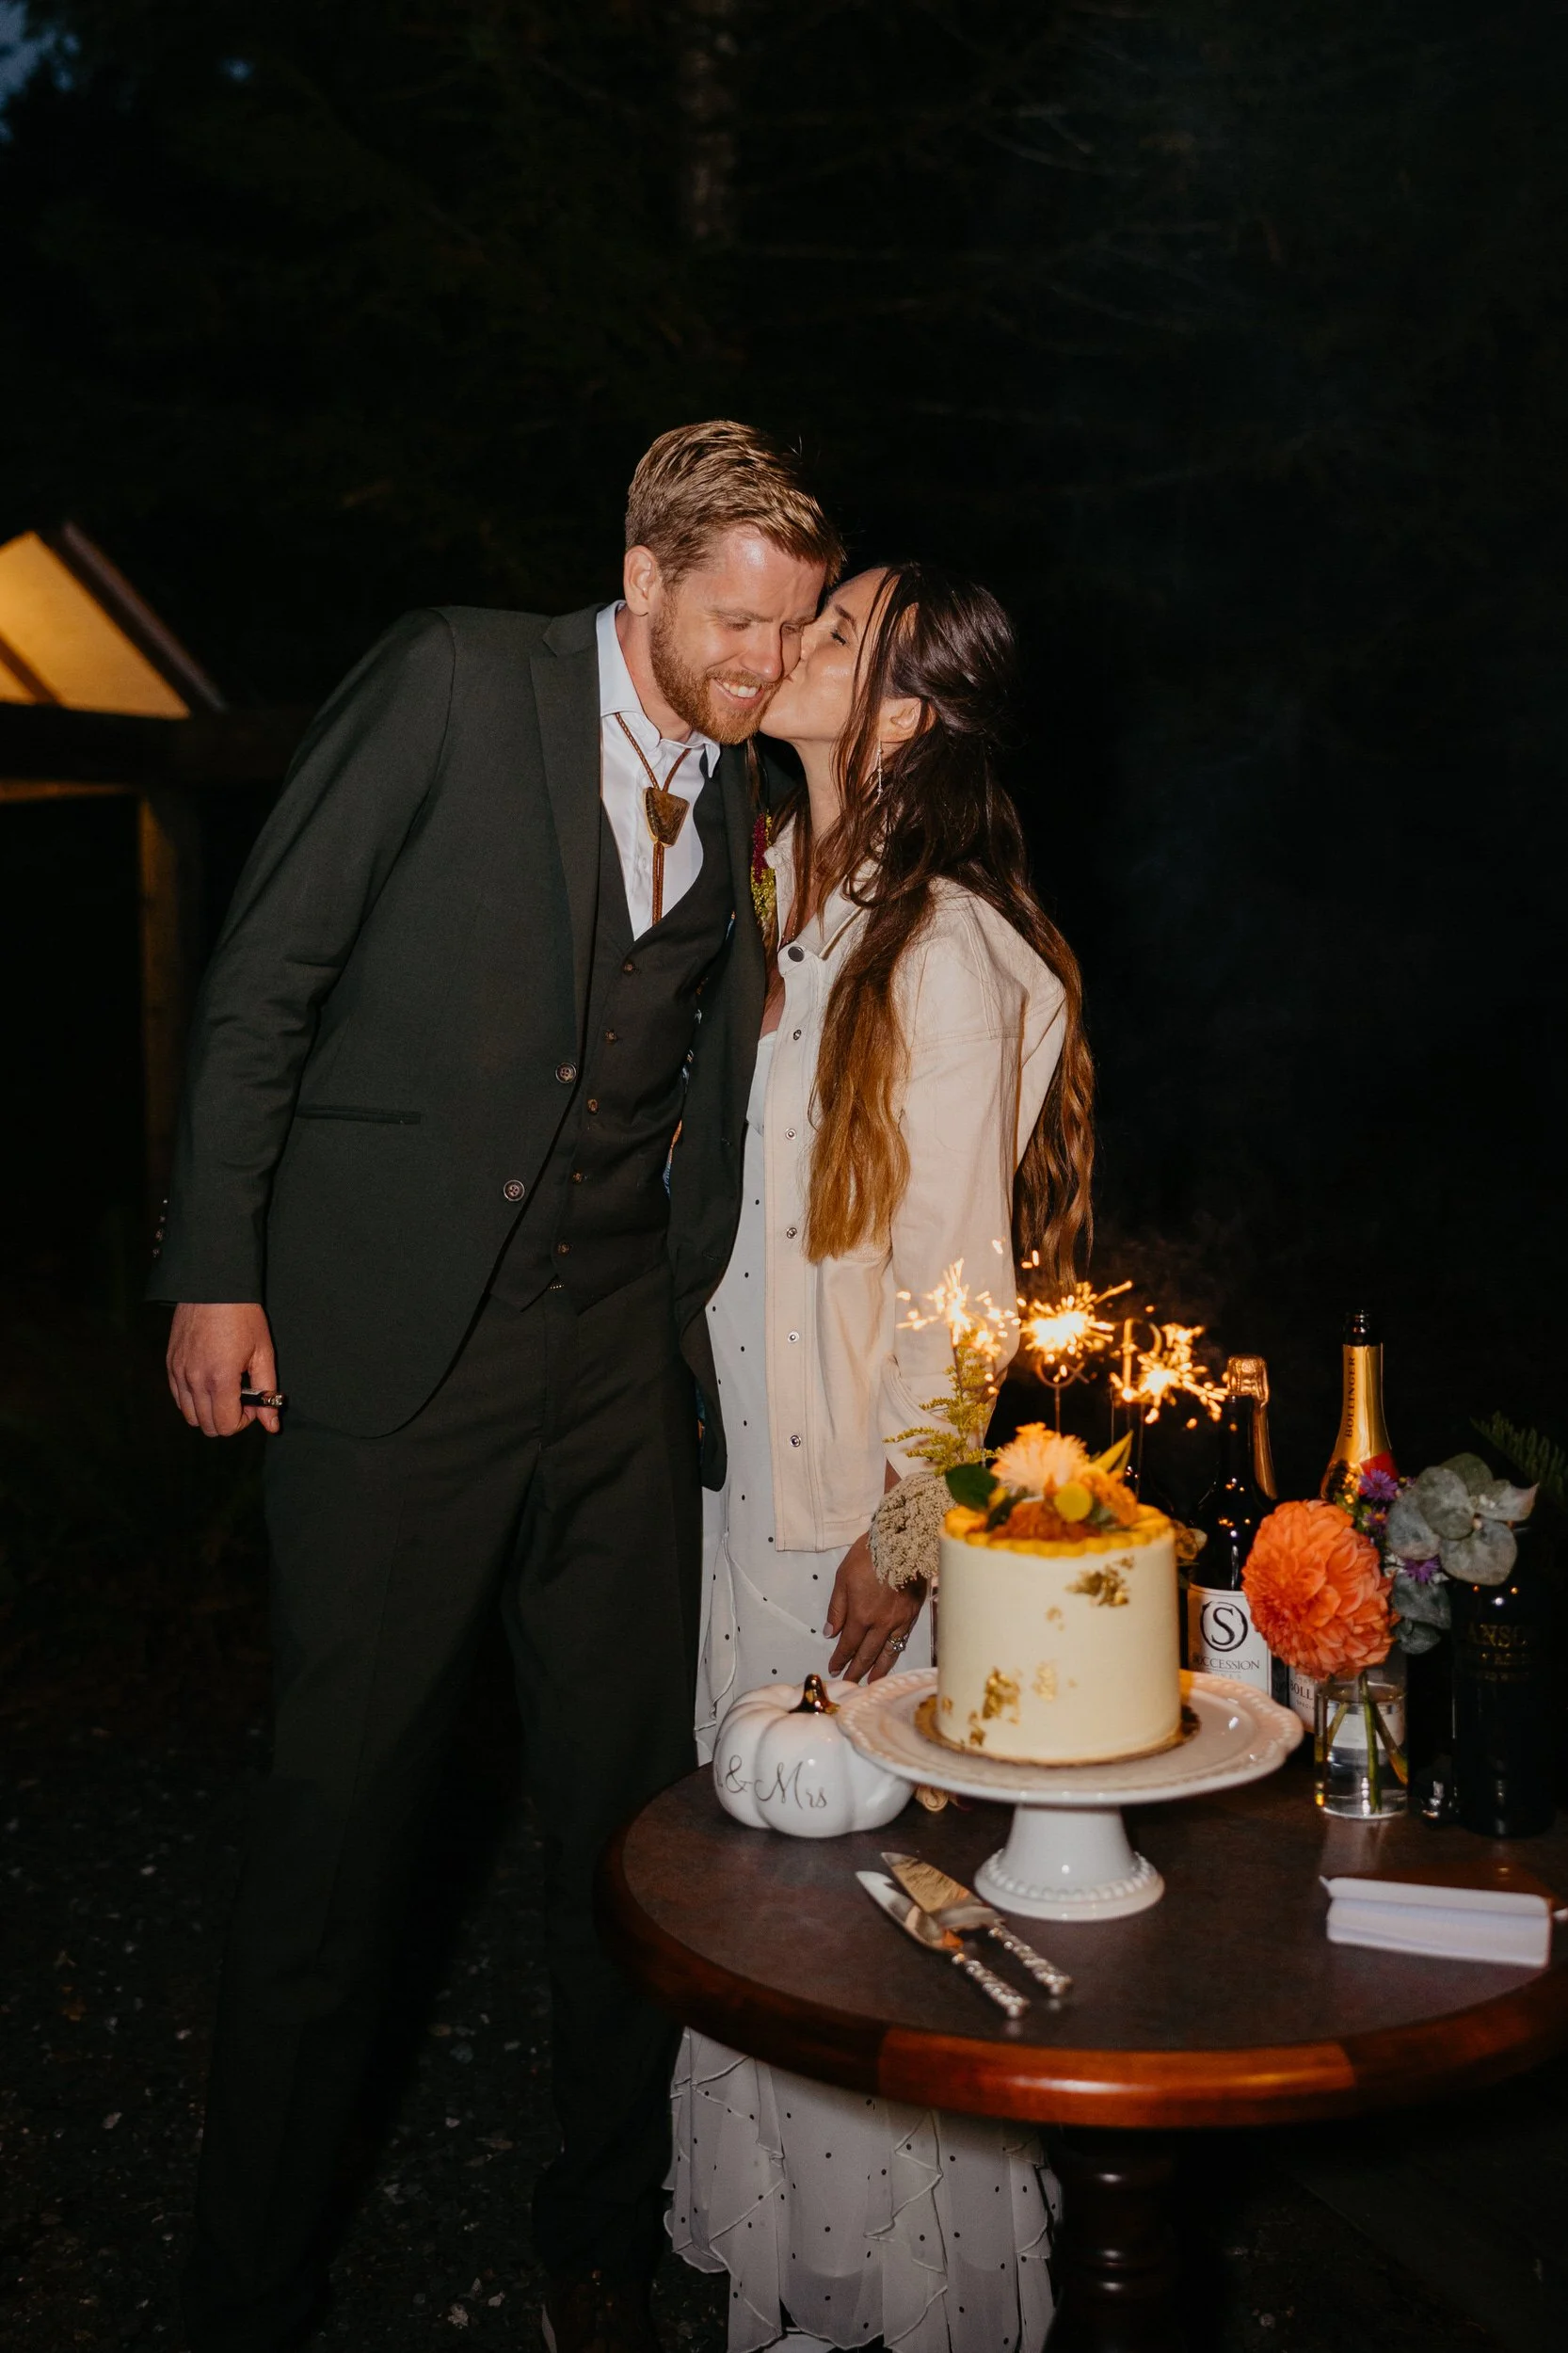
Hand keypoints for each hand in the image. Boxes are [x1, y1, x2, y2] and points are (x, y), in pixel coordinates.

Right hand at [166, 1302, 280, 1436]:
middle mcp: (194, 1380)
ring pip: (189, 1416)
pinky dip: (193, 1399)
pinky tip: (208, 1381)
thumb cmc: (242, 1316)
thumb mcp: (263, 1352)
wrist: (213, 1286)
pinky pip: (178, 1397)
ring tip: (224, 1389)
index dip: (243, 1421)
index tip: (252, 1403)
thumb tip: (272, 1425)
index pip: (226, 1426)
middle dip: (227, 1419)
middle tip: (240, 1397)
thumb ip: (266, 1391)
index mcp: (220, 1379)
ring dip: (208, 1411)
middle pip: (207, 1426)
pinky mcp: (170, 1364)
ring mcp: (178, 1373)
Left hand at [824, 1530, 922, 1683]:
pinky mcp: (913, 1615)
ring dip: (878, 1670)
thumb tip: (830, 1633)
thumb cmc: (869, 1556)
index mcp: (861, 1616)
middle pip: (867, 1654)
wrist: (901, 1542)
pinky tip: (891, 1658)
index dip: (840, 1659)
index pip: (848, 1645)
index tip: (834, 1668)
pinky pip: (902, 1640)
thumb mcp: (843, 1578)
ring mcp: (899, 1621)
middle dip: (857, 1671)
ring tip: (871, 1682)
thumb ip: (836, 1609)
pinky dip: (895, 1653)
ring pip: (888, 1653)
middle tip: (850, 1683)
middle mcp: (881, 1624)